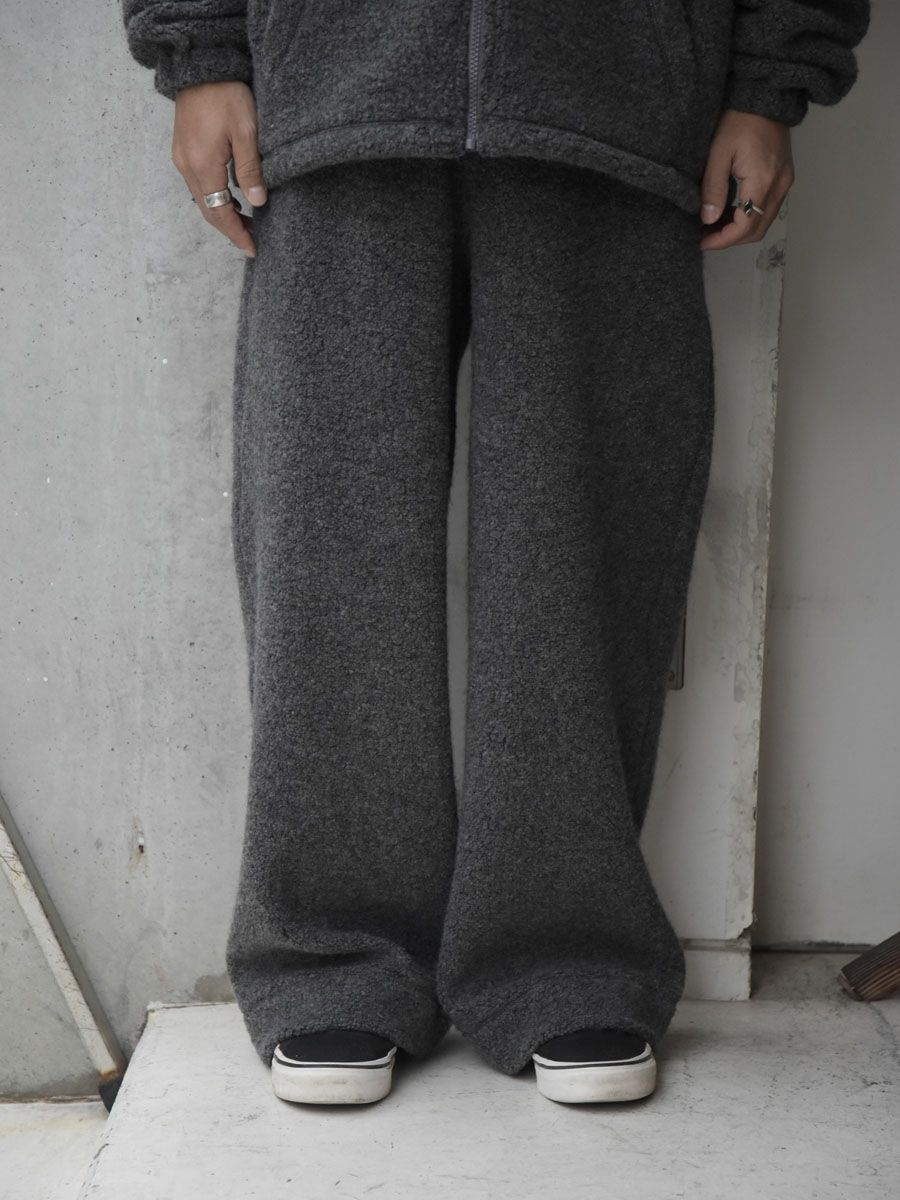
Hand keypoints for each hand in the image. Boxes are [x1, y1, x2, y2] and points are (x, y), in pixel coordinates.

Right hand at [171, 81, 266, 256]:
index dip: (236, 233)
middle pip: (208, 210)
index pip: (220, 212)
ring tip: (247, 221)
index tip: (252, 249)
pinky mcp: (183, 149)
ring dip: (223, 213)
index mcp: (203, 165)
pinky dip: (215, 198)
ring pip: (203, 199)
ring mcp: (182, 158)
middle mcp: (187, 166)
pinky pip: (199, 184)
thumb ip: (251, 168)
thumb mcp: (247, 131)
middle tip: (252, 240)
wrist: (200, 64)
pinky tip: (232, 198)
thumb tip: (258, 201)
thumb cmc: (226, 93)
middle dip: (230, 228)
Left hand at [699, 109, 794, 251]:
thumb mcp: (718, 153)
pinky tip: (730, 213)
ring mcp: (785, 182)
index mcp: (763, 180)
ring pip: (764, 222)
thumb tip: (707, 219)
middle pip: (757, 230)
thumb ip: (713, 188)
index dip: (723, 240)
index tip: (702, 242)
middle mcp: (780, 185)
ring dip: (740, 230)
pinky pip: (768, 208)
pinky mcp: (785, 177)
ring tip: (715, 227)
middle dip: (731, 239)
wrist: (765, 96)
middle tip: (706, 237)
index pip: (745, 226)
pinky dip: (750, 217)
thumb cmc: (739, 119)